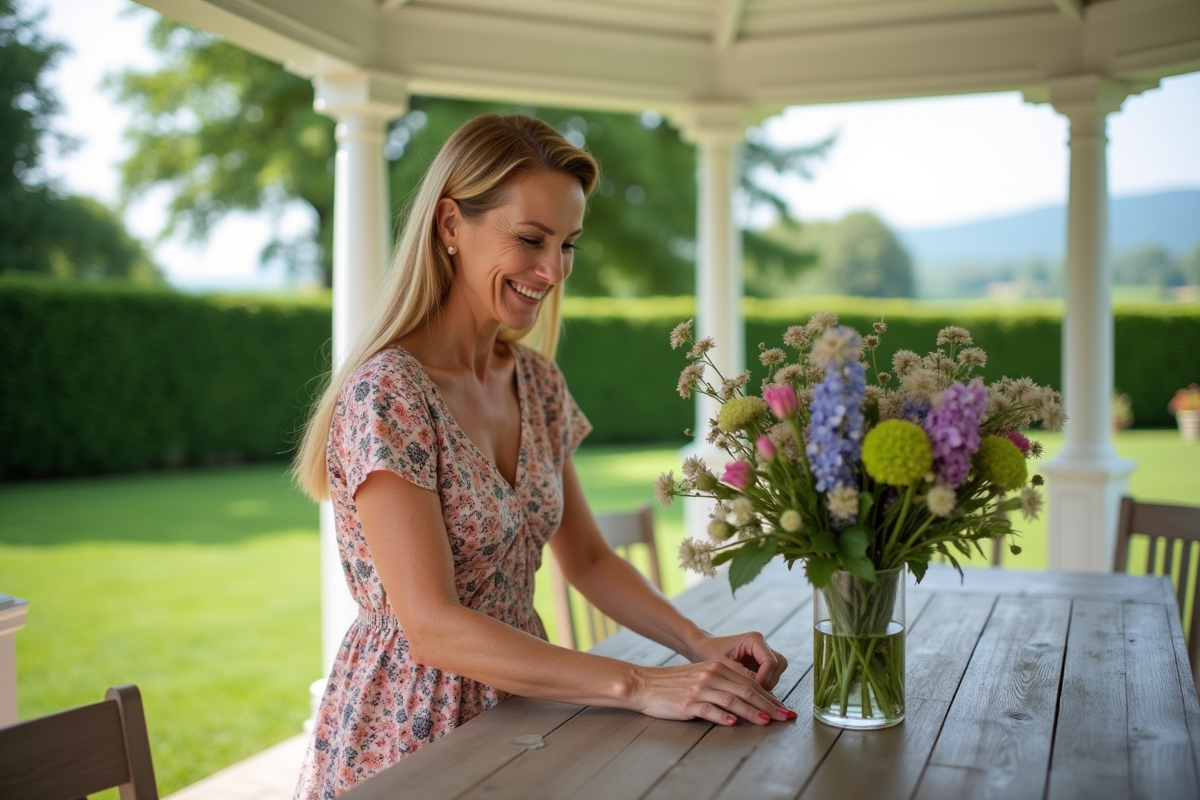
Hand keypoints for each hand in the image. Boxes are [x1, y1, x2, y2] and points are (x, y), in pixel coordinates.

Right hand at [628, 661, 796, 725]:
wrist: (645, 683)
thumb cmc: (675, 683)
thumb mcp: (702, 675)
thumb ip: (724, 683)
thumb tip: (750, 698)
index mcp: (717, 667)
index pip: (750, 682)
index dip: (770, 696)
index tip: (784, 708)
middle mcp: (711, 676)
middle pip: (747, 691)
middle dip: (769, 706)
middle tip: (785, 717)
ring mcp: (700, 689)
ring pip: (733, 700)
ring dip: (752, 712)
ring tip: (767, 722)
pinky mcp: (688, 703)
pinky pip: (710, 710)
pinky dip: (723, 717)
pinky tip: (734, 723)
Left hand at [688, 631, 788, 689]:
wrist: (702, 650)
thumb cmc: (709, 653)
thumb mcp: (722, 665)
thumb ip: (740, 674)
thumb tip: (755, 689)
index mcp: (754, 640)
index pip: (770, 661)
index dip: (765, 677)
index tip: (752, 689)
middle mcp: (762, 646)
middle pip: (779, 666)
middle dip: (769, 681)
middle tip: (754, 693)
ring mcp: (762, 656)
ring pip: (777, 673)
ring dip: (767, 685)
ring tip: (750, 694)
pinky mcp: (760, 665)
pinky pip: (770, 677)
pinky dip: (763, 687)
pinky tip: (751, 695)